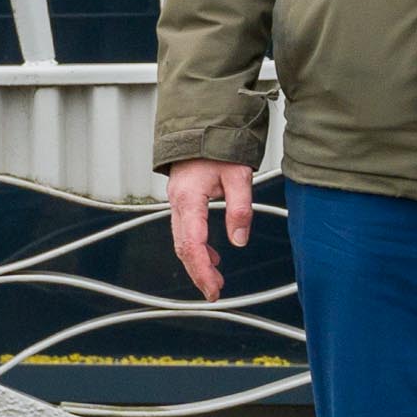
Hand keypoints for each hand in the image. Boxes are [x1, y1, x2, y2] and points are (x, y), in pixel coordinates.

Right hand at [170, 159, 253, 301]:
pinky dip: (197, 247)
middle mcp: (177, 202)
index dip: (202, 270)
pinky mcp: (182, 201)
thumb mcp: (238, 174)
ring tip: (215, 279)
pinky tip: (213, 256)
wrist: (202, 125)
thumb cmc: (217, 145)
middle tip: (214, 292)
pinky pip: (185, 230)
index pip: (192, 244)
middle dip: (198, 272)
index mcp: (188, 198)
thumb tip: (239, 240)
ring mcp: (177, 202)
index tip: (213, 288)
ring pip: (182, 241)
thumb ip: (239, 208)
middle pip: (182, 247)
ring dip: (197, 262)